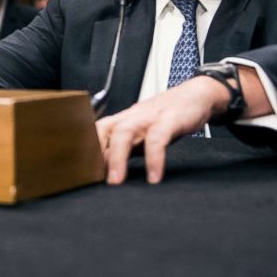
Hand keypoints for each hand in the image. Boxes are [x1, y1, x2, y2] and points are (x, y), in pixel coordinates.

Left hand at [95, 76, 227, 184]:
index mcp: (121, 120)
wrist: (197, 94)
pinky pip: (158, 138)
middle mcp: (131, 116)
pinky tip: (154, 177)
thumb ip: (122, 149)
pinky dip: (154, 158)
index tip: (79, 176)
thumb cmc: (165, 116)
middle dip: (94, 154)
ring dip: (118, 157)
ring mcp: (149, 116)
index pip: (94, 133)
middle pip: (104, 130)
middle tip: (91, 180)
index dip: (84, 152)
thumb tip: (102, 170)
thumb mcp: (141, 134)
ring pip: (125, 131)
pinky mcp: (170, 119)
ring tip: (116, 182)